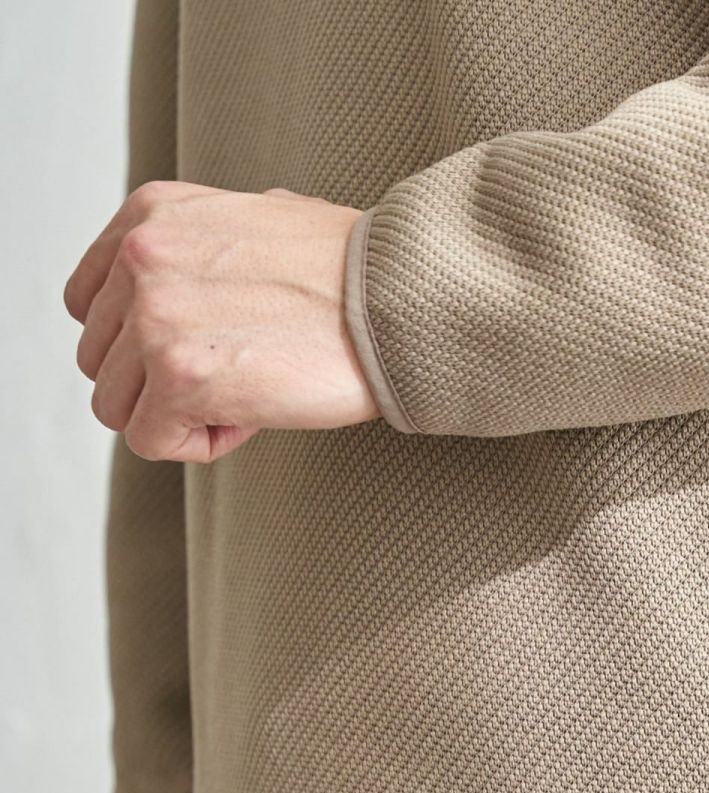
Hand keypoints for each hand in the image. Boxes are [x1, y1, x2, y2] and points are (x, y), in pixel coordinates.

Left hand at [64, 181, 379, 463]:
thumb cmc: (353, 273)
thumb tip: (197, 290)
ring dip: (182, 416)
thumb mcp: (257, 222)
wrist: (398, 300)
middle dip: (164, 385)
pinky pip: (153, 441)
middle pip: (101, 362)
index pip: (90, 302)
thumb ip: (200, 251)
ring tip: (249, 392)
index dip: (142, 343)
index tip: (205, 348)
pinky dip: (203, 444)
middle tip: (240, 374)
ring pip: (117, 408)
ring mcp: (153, 317)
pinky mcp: (179, 376)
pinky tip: (255, 414)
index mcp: (153, 213)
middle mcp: (141, 256)